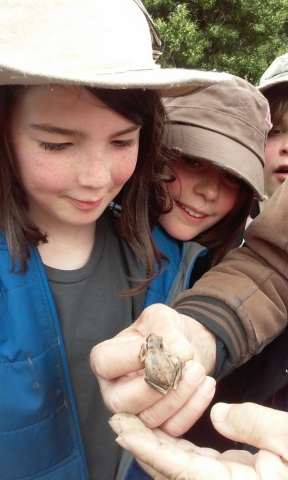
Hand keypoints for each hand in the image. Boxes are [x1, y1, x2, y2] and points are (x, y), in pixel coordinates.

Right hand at [90, 303, 215, 434]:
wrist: (183, 348)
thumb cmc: (164, 330)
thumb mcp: (161, 318)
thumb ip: (167, 332)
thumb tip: (180, 353)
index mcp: (105, 359)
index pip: (107, 364)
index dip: (133, 358)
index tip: (162, 347)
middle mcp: (113, 390)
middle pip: (124, 401)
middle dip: (159, 384)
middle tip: (186, 364)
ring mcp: (133, 413)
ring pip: (150, 418)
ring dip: (179, 396)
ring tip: (199, 371)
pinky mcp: (157, 426)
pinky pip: (172, 428)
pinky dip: (193, 408)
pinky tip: (206, 385)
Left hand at [109, 403, 287, 479]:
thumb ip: (259, 426)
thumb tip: (219, 416)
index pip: (182, 470)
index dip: (150, 450)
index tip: (123, 431)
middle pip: (172, 472)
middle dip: (143, 446)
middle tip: (117, 420)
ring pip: (180, 468)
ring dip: (155, 445)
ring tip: (132, 423)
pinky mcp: (230, 477)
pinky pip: (195, 464)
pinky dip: (176, 447)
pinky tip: (165, 431)